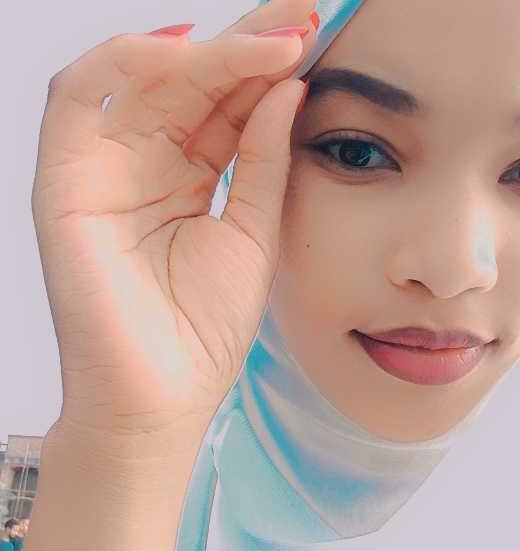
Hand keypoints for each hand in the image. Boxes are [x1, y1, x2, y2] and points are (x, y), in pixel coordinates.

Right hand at [33, 0, 316, 435]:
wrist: (158, 402)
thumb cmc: (201, 335)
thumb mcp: (253, 237)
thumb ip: (263, 163)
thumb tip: (288, 88)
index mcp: (184, 184)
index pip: (221, 108)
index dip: (263, 71)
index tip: (316, 39)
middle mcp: (140, 170)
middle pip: (186, 85)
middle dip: (244, 46)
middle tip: (303, 17)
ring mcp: (99, 175)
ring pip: (139, 82)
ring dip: (204, 52)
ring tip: (271, 39)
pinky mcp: (63, 188)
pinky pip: (77, 102)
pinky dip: (127, 65)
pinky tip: (191, 52)